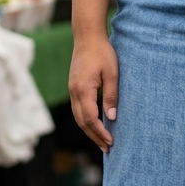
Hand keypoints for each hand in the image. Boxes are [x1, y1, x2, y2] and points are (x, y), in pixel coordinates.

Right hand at [69, 36, 118, 151]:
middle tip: (107, 149)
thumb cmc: (103, 53)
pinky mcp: (74, 88)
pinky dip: (86, 121)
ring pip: (78, 117)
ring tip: (102, 141)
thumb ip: (111, 96)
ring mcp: (72, 90)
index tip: (110, 142)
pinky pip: (78, 110)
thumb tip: (112, 117)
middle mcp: (74, 93)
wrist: (87, 37)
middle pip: (82, 122)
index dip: (100, 133)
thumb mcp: (112, 74)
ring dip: (89, 131)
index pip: (90, 119)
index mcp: (83, 90)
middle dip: (94, 136)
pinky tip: (95, 125)